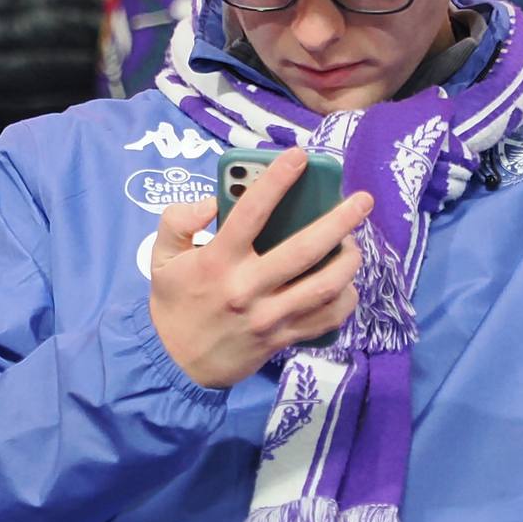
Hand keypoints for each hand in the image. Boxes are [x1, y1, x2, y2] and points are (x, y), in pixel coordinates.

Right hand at [150, 149, 371, 388]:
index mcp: (216, 262)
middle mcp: (246, 288)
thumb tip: (213, 202)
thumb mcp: (160, 258)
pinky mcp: (282, 338)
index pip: (250, 213)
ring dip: (348, 261)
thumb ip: (178, 221)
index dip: (277, 180)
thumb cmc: (173, 304)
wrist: (174, 364)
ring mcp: (268, 316)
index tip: (299, 156)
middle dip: (339, 221)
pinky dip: (344, 299)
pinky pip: (325, 319)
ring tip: (355, 243)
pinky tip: (347, 283)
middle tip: (363, 200)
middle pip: (303, 250)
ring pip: (324, 286)